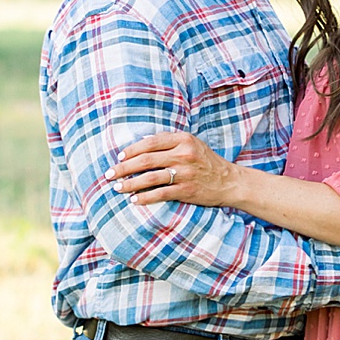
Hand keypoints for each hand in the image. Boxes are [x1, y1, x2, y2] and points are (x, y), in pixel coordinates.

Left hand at [111, 131, 239, 210]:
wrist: (229, 181)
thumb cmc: (206, 162)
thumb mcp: (192, 144)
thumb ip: (170, 142)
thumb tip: (141, 144)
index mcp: (183, 139)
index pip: (150, 142)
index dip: (132, 150)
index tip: (119, 157)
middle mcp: (184, 154)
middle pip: (146, 160)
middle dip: (124, 167)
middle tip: (109, 174)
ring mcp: (185, 173)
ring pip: (150, 177)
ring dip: (130, 183)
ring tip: (117, 187)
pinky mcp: (187, 190)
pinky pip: (161, 193)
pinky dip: (145, 197)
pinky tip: (134, 200)